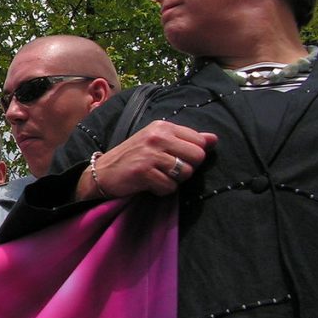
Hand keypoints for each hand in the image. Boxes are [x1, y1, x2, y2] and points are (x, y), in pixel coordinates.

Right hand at [78, 121, 217, 199]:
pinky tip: (150, 184)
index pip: (200, 142)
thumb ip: (187, 140)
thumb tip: (214, 139)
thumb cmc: (134, 157)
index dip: (192, 155)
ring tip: (158, 176)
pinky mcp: (143, 171)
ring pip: (186, 173)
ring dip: (174, 180)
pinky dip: (162, 190)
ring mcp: (150, 154)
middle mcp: (157, 136)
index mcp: (163, 126)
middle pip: (197, 156)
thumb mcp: (159, 142)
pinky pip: (170, 187)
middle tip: (168, 170)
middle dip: (187, 168)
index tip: (175, 158)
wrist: (103, 172)